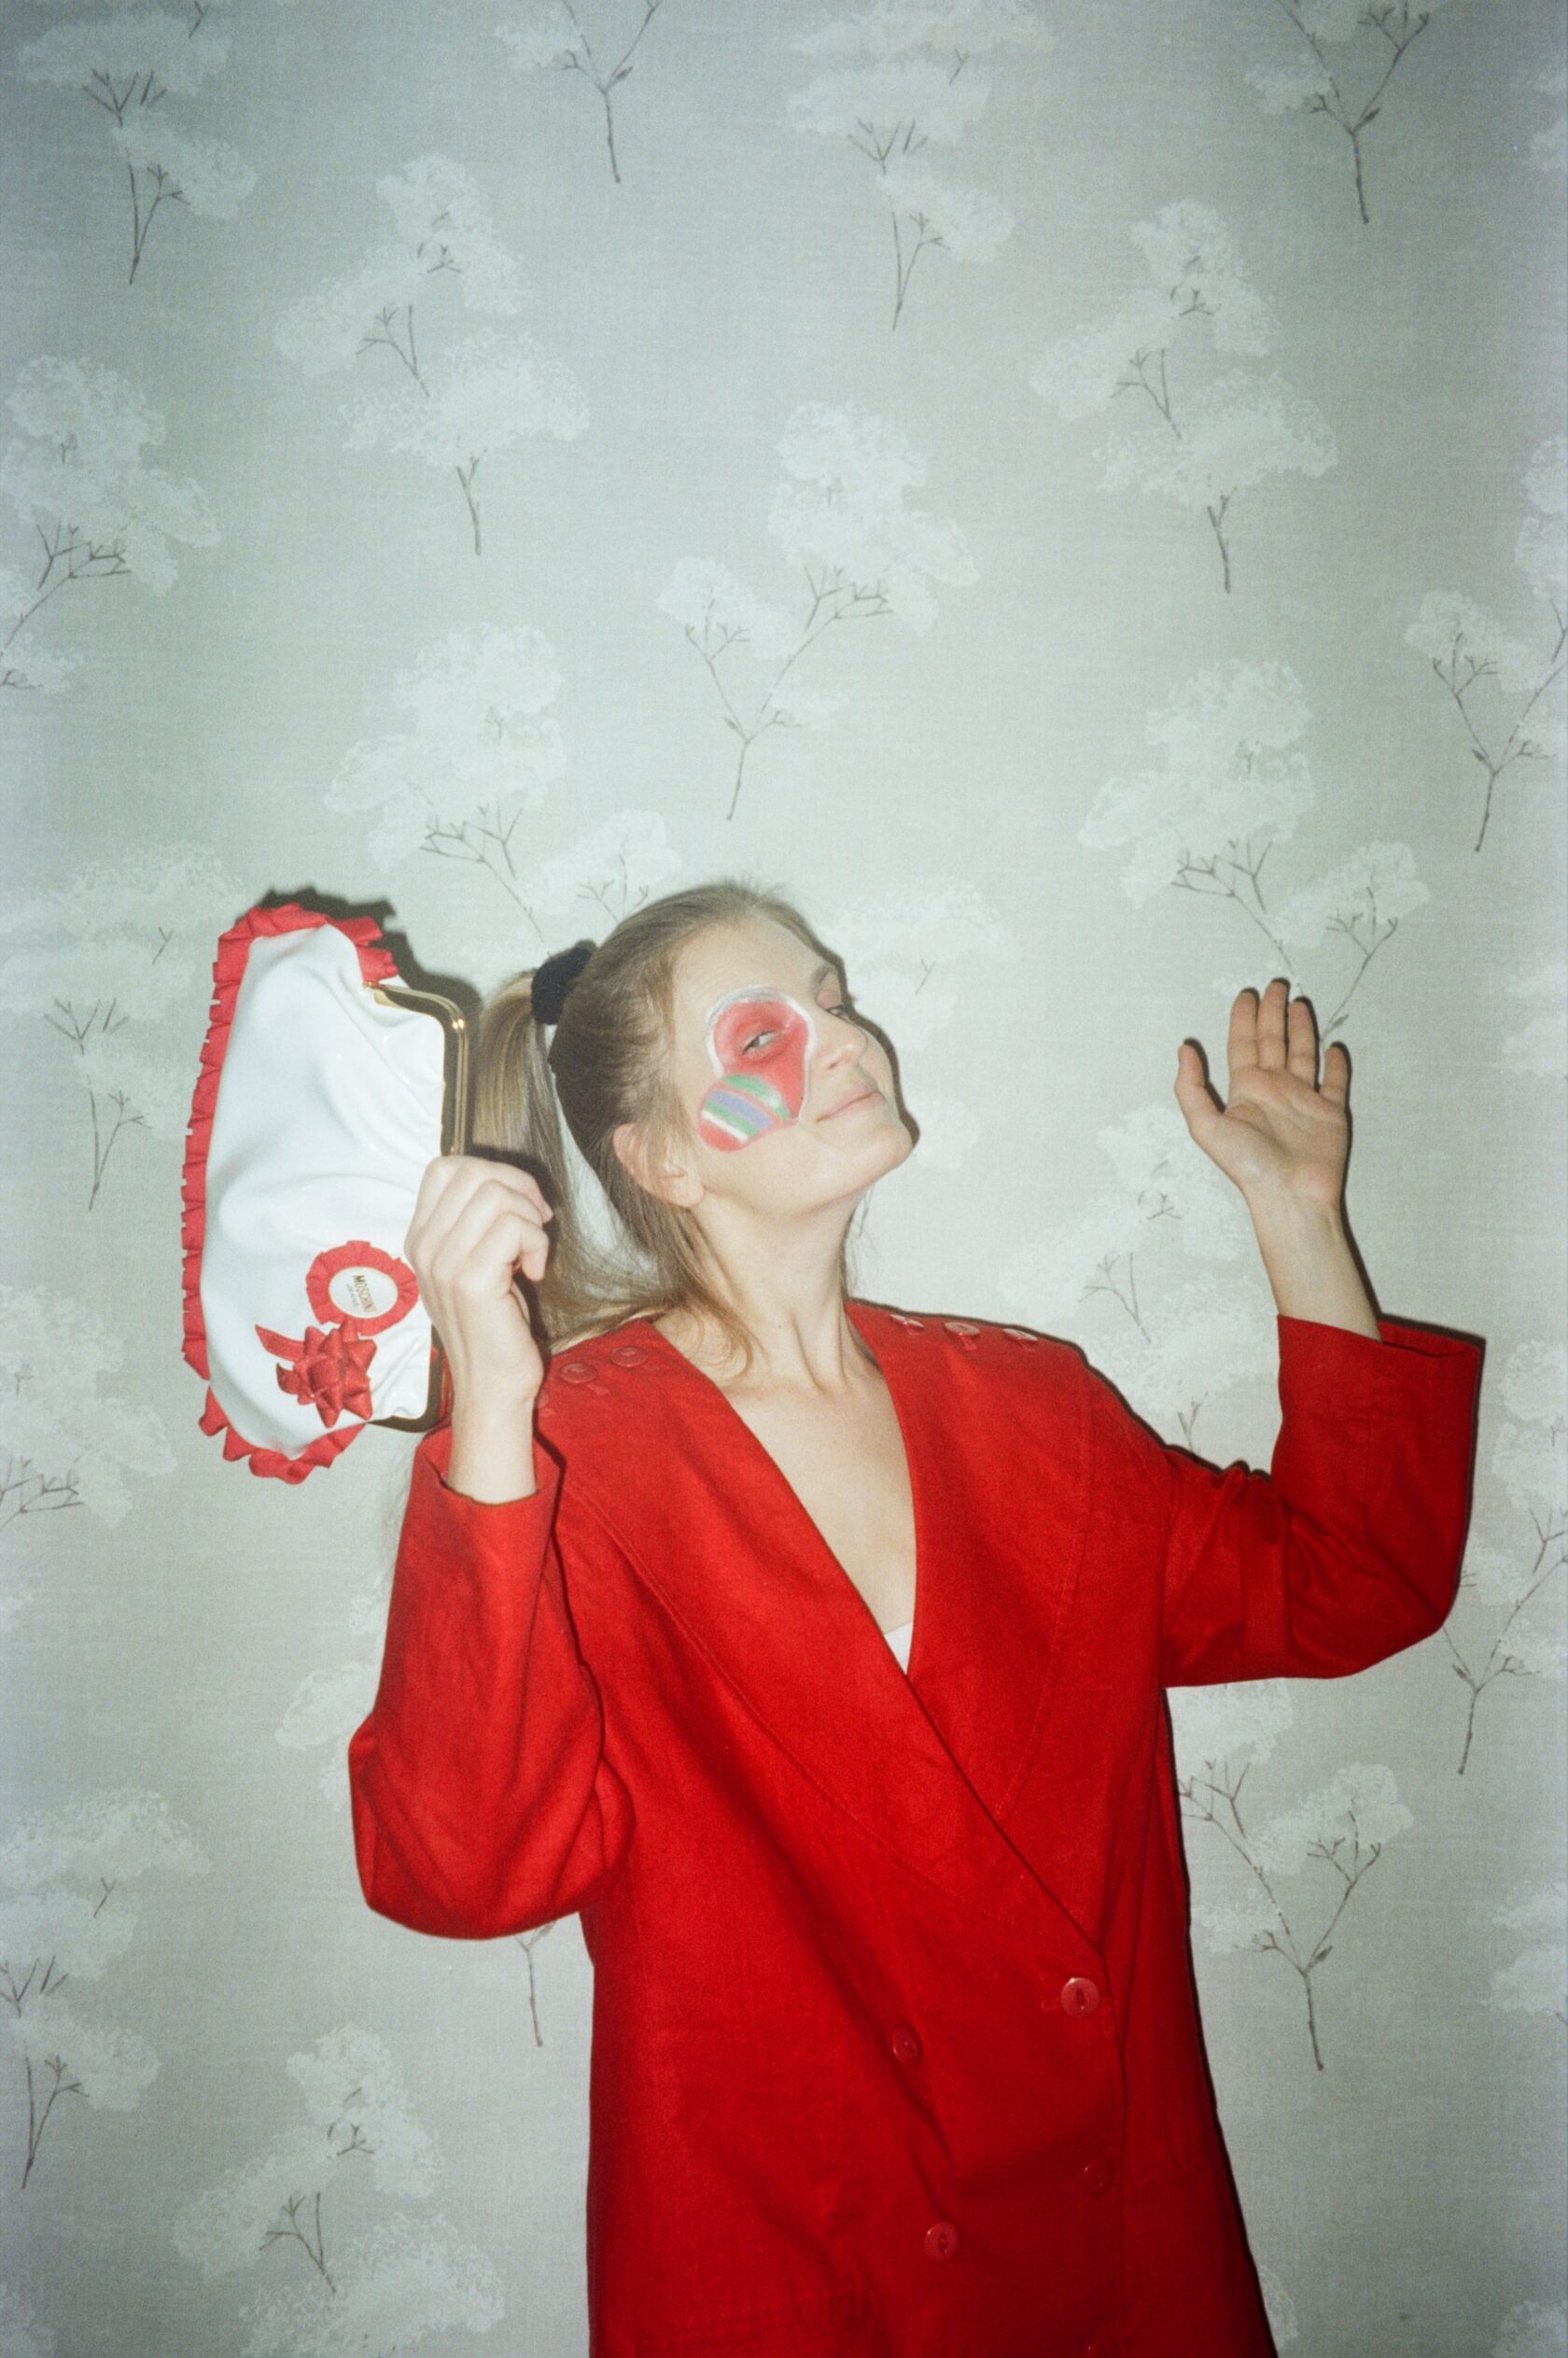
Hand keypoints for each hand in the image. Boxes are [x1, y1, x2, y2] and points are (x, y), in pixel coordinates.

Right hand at [404, 1154, 553, 1412]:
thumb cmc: (494, 1325)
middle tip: (536, 1224)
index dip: (493, 1172)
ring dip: (530, 1218)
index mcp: (420, 1238)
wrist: (491, 1387)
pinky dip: (537, 1242)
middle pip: (474, 1172)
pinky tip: (534, 1272)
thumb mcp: (474, 1264)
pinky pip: (515, 1226)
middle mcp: (423, 1247)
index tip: (519, 1206)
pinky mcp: (471, 1280)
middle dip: (520, 1188)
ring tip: (532, 1252)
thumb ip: (476, 1225)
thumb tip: (509, 1184)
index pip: (445, 1167)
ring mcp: (443, 1263)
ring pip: (496, 1194)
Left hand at [1174, 981, 1348, 1214]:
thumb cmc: (1248, 1165)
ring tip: (1301, 1003)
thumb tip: (1184, 1049)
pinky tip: (1334, 1047)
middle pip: (1273, 1041)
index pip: (1243, 1044)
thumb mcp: (1205, 1125)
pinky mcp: (1331, 1112)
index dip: (1244, 1018)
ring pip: (1303, 1054)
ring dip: (1302, 1029)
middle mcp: (1274, 1089)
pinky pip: (1334, 1082)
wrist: (1290, 1194)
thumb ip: (1191, 1087)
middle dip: (1273, 1012)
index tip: (1248, 993)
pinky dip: (1335, 1064)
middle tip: (1277, 985)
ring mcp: (1304, 1100)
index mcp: (1246, 1090)